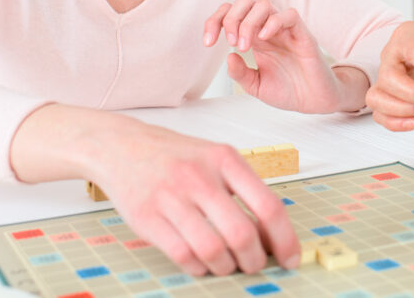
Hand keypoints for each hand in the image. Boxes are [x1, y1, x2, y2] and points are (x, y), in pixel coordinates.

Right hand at [11, 107, 298, 276]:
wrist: (122, 146)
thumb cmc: (176, 156)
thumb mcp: (216, 158)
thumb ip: (243, 189)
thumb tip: (273, 234)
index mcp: (225, 159)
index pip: (268, 205)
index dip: (285, 239)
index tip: (290, 258)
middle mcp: (200, 177)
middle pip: (242, 234)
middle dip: (254, 260)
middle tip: (254, 264)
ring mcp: (171, 197)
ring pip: (214, 250)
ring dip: (226, 267)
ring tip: (227, 263)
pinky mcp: (147, 218)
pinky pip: (184, 257)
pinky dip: (199, 267)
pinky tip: (201, 261)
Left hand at [203, 0, 366, 112]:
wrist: (315, 101)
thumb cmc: (289, 91)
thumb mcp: (256, 86)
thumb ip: (241, 74)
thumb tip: (228, 58)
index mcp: (254, 38)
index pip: (231, 14)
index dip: (215, 21)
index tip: (208, 43)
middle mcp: (267, 29)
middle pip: (245, 1)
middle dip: (231, 18)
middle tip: (231, 42)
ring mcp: (285, 30)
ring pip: (264, 4)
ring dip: (248, 22)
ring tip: (245, 46)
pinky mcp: (303, 35)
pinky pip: (289, 15)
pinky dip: (273, 22)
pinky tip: (265, 38)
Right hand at [366, 21, 413, 130]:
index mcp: (408, 35)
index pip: (412, 51)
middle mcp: (391, 55)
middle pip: (388, 77)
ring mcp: (386, 76)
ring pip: (376, 98)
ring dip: (402, 109)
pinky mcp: (387, 96)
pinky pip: (379, 113)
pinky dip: (394, 122)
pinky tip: (413, 122)